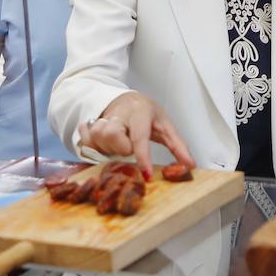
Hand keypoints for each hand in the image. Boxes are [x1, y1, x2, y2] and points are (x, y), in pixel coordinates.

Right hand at [76, 91, 195, 179]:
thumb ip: (178, 146)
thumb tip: (190, 165)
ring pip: (97, 139)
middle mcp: (118, 113)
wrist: (123, 99)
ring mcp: (101, 117)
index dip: (142, 157)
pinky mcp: (88, 125)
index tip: (146, 175)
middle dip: (121, 148)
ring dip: (109, 148)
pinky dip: (94, 147)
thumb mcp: (164, 125)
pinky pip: (86, 142)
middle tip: (129, 146)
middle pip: (111, 136)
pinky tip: (104, 143)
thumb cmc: (146, 113)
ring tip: (119, 142)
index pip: (139, 137)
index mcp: (140, 112)